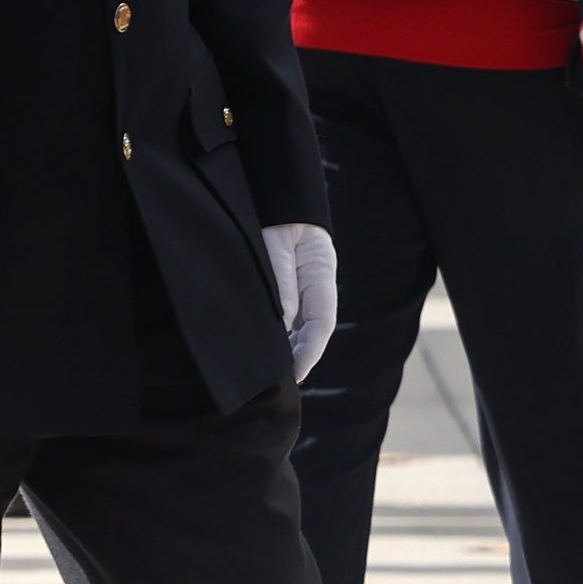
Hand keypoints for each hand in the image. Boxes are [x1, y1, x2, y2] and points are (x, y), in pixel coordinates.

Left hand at [265, 219, 338, 377]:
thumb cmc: (277, 220)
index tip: (295, 374)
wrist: (276, 200)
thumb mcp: (277, 248)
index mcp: (321, 277)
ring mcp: (300, 290)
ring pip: (297, 328)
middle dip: (298, 358)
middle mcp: (314, 288)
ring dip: (285, 350)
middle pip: (311, 332)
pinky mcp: (284, 290)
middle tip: (277, 383)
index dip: (310, 352)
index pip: (321, 323)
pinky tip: (261, 348)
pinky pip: (284, 320)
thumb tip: (283, 322)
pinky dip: (275, 336)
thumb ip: (282, 283)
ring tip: (266, 372)